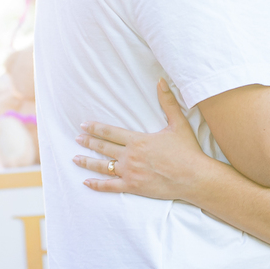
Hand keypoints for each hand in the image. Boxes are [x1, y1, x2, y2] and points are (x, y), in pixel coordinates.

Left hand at [74, 78, 208, 199]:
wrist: (194, 177)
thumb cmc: (187, 150)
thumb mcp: (178, 123)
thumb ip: (167, 102)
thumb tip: (161, 81)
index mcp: (138, 140)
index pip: (110, 132)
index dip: (95, 128)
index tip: (84, 125)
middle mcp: (130, 156)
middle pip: (103, 147)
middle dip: (88, 142)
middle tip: (77, 138)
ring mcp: (130, 173)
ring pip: (103, 166)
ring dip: (87, 162)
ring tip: (75, 158)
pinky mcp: (133, 187)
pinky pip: (110, 186)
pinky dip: (97, 184)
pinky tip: (86, 182)